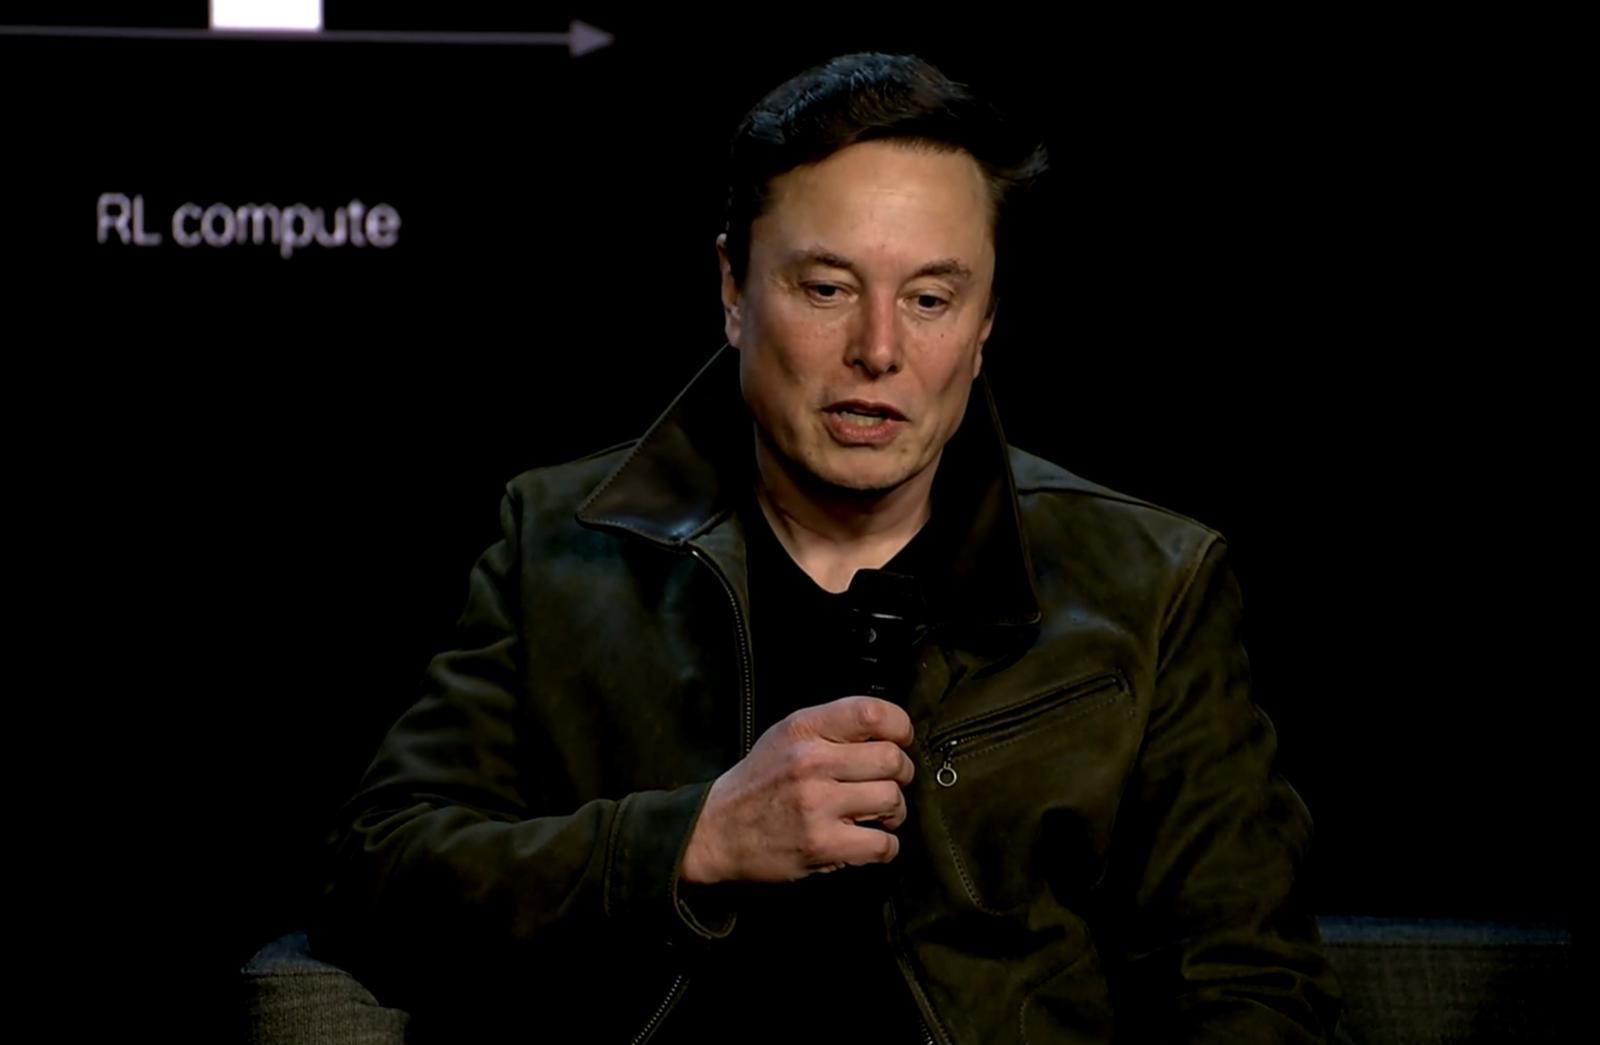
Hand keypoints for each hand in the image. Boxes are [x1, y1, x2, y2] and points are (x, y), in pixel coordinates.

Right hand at [681, 696, 915, 883]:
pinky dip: (885, 846)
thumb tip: (890, 731)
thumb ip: (832, 727)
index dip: (899, 727)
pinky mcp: (821, 844)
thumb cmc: (759, 783)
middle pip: (892, 760)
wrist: (716, 831)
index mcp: (804, 728)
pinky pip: (883, 844)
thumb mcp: (786, 737)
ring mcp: (816, 804)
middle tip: (888, 783)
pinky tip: (868, 841)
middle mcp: (811, 761)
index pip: (872, 712)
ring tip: (876, 815)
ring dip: (893, 812)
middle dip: (901, 775)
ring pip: (892, 801)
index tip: (899, 741)